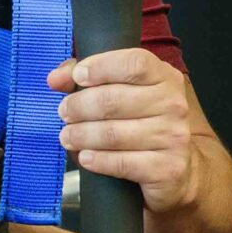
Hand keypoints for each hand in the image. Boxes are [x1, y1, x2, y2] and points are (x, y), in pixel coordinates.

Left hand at [47, 49, 196, 214]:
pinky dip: (97, 160)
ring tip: (68, 136)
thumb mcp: (119, 90)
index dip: (100, 67)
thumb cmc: (142, 123)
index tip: (78, 76)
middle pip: (113, 99)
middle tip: (65, 113)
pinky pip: (121, 163)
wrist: (176, 169)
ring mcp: (173, 136)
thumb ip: (85, 78)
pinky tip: (86, 157)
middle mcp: (173, 104)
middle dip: (79, 106)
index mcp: (164, 77)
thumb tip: (56, 78)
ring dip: (82, 135)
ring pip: (113, 133)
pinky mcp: (167, 168)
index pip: (134, 63)